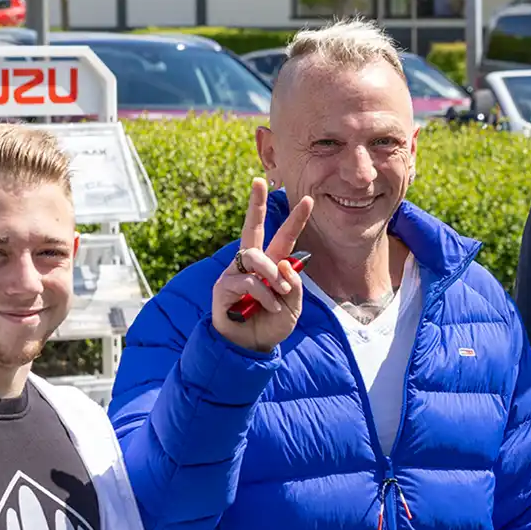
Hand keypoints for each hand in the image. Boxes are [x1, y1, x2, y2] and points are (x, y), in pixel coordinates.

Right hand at [211, 176, 313, 352]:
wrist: (250, 349)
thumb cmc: (270, 325)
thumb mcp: (293, 306)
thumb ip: (294, 285)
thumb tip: (285, 262)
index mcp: (271, 265)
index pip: (283, 238)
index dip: (295, 219)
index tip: (308, 199)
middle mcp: (251, 265)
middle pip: (251, 227)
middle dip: (255, 203)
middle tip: (258, 180)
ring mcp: (234, 273)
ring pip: (254, 256)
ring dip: (271, 273)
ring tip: (280, 292)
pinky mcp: (222, 287)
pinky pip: (246, 281)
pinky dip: (263, 294)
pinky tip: (268, 307)